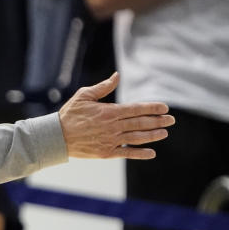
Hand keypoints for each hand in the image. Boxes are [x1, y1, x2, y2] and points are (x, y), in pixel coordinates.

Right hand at [58, 72, 173, 159]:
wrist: (57, 137)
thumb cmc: (70, 114)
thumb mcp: (84, 96)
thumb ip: (103, 87)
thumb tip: (117, 76)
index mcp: (109, 111)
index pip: (136, 109)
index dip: (152, 108)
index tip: (165, 108)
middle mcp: (113, 126)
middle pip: (141, 123)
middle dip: (158, 121)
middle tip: (171, 120)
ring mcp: (111, 140)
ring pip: (137, 137)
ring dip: (153, 135)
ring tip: (164, 133)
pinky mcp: (106, 152)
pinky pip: (127, 153)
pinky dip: (140, 153)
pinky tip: (151, 153)